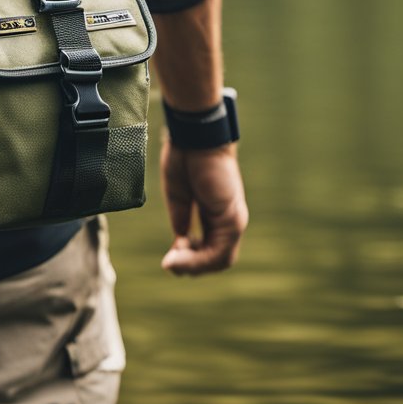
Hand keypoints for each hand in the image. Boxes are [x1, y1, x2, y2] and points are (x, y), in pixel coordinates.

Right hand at [160, 133, 248, 275]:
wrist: (194, 137)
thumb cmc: (185, 158)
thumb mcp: (178, 197)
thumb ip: (182, 220)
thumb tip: (179, 243)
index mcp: (215, 213)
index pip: (209, 248)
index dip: (190, 257)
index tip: (169, 255)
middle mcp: (228, 220)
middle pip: (217, 259)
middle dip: (192, 266)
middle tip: (170, 263)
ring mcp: (233, 221)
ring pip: (221, 260)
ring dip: (194, 266)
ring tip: (172, 262)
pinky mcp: (232, 219)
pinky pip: (220, 252)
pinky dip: (198, 260)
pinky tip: (178, 255)